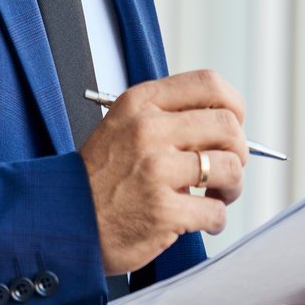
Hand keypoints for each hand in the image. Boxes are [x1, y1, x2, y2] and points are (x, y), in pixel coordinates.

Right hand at [79, 70, 250, 274]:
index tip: (233, 126)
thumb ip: (167, 117)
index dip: (233, 106)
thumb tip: (226, 123)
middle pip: (228, 126)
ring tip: (215, 196)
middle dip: (238, 152)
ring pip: (229, 169)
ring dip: (232, 187)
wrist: (66, 220)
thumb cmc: (101, 177)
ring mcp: (155, 169)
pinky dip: (216, 219)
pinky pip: (216, 211)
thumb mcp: (124, 126)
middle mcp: (148, 130)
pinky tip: (200, 220)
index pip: (208, 84)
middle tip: (225, 169)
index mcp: (140, 104)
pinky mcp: (163, 210)